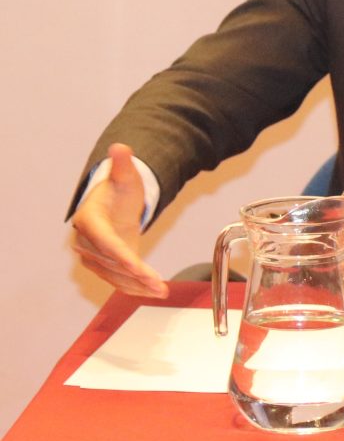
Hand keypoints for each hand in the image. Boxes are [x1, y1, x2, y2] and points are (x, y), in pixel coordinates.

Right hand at [70, 143, 167, 297]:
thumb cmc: (118, 190)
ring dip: (137, 286)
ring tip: (160, 291)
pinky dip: (135, 288)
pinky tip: (153, 292)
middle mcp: (86, 242)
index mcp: (89, 219)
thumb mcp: (125, 175)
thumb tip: (119, 148)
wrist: (114, 205)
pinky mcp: (105, 267)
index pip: (104, 241)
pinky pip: (118, 281)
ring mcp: (94, 257)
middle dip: (134, 275)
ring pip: (115, 276)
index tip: (136, 266)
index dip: (119, 255)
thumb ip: (122, 164)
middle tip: (156, 283)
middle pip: (111, 263)